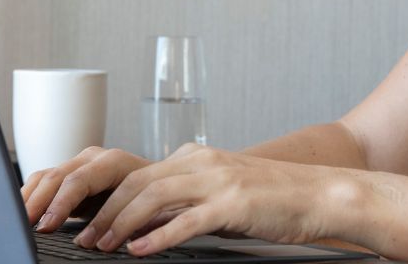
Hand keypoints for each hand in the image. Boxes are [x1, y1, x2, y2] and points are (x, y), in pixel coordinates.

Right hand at [21, 146, 154, 232]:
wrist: (159, 187)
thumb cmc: (155, 200)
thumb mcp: (146, 211)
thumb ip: (124, 220)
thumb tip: (101, 241)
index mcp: (114, 162)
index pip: (79, 180)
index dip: (60, 203)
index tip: (47, 226)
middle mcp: (94, 159)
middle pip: (57, 176)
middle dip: (39, 203)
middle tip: (25, 226)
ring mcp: (80, 164)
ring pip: (46, 177)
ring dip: (30, 199)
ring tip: (18, 221)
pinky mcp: (70, 175)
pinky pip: (44, 182)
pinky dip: (31, 197)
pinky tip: (22, 212)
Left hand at [69, 142, 336, 256]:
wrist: (322, 195)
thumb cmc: (275, 200)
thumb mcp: (224, 192)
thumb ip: (188, 202)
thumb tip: (149, 225)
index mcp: (198, 157)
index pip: (139, 175)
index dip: (108, 200)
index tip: (88, 223)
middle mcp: (204, 162)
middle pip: (138, 183)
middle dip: (105, 212)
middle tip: (85, 238)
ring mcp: (218, 181)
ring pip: (154, 197)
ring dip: (121, 224)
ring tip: (103, 246)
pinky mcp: (234, 204)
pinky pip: (187, 220)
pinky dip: (158, 236)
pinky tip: (139, 250)